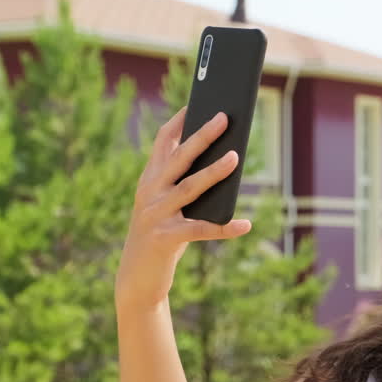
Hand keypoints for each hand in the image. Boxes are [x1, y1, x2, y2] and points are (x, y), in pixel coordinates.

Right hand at [115, 107, 249, 311]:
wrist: (136, 277)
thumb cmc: (161, 237)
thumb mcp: (167, 207)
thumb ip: (184, 187)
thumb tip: (224, 166)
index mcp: (149, 180)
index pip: (162, 143)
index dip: (179, 123)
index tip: (195, 104)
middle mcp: (149, 192)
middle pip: (179, 158)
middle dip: (202, 136)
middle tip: (224, 118)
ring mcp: (155, 214)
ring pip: (190, 187)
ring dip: (215, 171)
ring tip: (236, 157)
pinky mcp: (166, 238)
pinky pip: (201, 230)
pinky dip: (225, 228)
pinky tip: (245, 225)